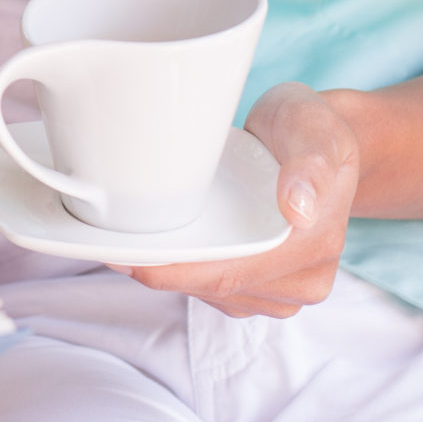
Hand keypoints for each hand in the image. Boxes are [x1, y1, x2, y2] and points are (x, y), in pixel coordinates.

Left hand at [118, 81, 359, 318]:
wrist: (313, 137)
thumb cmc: (310, 129)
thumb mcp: (315, 128)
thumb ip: (311, 164)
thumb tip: (298, 209)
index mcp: (315, 245)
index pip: (231, 273)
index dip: (173, 272)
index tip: (126, 257)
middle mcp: (304, 279)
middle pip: (214, 287)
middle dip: (160, 271)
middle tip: (107, 246)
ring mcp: (282, 288)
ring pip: (210, 293)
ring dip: (169, 272)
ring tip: (127, 241)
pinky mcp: (261, 285)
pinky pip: (214, 289)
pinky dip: (183, 270)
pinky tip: (158, 245)